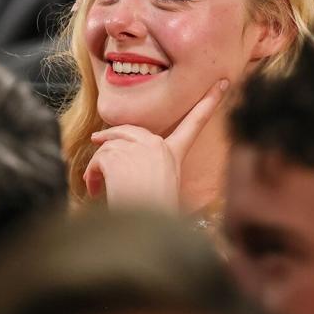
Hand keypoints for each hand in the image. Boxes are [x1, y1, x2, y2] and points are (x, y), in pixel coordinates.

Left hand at [83, 79, 229, 211]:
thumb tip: (129, 162)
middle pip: (128, 131)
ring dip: (98, 166)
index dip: (208, 103)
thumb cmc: (151, 215)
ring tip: (97, 188)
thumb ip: (150, 167)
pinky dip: (92, 174)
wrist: (142, 229)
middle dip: (110, 136)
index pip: (194, 124)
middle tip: (96, 139)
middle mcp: (158, 146)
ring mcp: (139, 148)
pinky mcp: (118, 154)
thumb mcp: (160, 188)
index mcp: (174, 155)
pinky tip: (95, 190)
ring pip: (108, 146)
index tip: (221, 84)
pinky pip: (98, 157)